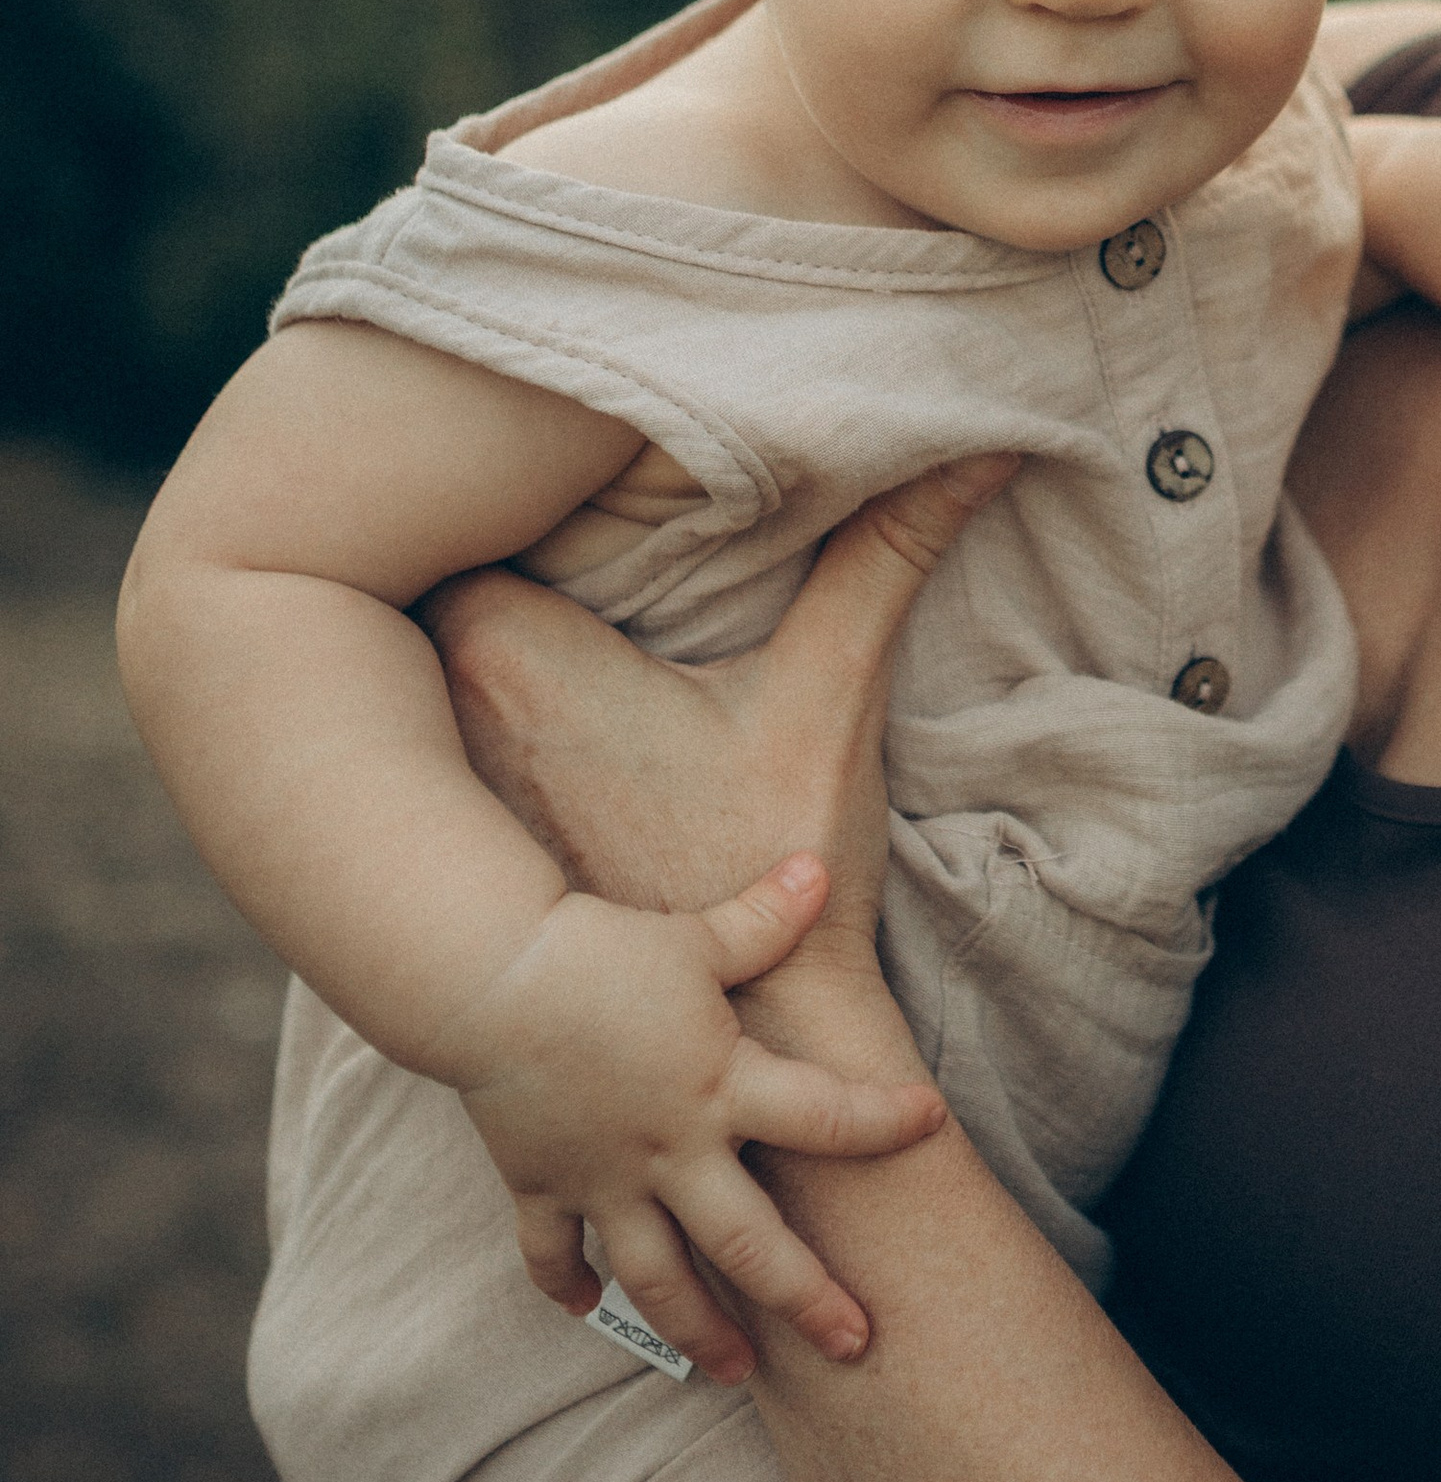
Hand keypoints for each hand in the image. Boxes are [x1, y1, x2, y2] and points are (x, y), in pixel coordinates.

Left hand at [420, 456, 1018, 936]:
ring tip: (532, 615)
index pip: (456, 515)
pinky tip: (538, 732)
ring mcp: (436, 794)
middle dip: (477, 551)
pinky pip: (427, 756)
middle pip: (420, 584)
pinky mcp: (453, 849)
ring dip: (470, 648)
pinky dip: (465, 733)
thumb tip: (985, 443)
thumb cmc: (781, 858)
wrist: (760, 1037)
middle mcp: (444, 719)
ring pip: (414, 674)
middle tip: (546, 517)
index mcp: (511, 653)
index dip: (499, 485)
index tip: (550, 469)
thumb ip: (890, 553)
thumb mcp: (829, 689)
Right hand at [446, 858, 946, 1378]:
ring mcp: (604, 1179)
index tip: (931, 1123)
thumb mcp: (696, 935)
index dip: (885, 1121)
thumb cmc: (601, 951)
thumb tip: (819, 870)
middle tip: (855, 1345)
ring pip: (658, 1278)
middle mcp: (671, 1150)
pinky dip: (567, 1284)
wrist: (490, 978)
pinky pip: (553, 1254)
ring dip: (698, 1330)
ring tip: (734, 1373)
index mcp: (722, 1086)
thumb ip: (764, 918)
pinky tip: (588, 1307)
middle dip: (806, 1300)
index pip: (827, 1115)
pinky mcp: (542, 1184)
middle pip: (750, 1245)